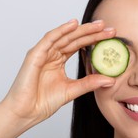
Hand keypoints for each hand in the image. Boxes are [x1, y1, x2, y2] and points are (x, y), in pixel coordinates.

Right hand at [1, 20, 115, 123]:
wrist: (26, 113)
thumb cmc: (43, 102)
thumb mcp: (73, 90)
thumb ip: (90, 83)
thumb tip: (111, 80)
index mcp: (59, 61)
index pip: (79, 45)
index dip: (94, 39)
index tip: (111, 36)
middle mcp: (51, 54)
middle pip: (74, 39)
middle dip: (92, 32)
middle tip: (109, 28)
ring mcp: (43, 53)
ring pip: (65, 36)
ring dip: (81, 29)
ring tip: (98, 25)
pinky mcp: (35, 55)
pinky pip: (49, 39)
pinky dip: (61, 30)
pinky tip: (74, 24)